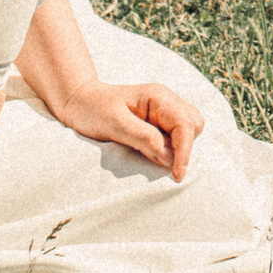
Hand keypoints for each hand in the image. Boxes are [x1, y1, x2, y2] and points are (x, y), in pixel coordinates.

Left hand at [52, 81, 203, 181]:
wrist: (78, 102)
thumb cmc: (92, 109)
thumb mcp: (114, 124)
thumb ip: (142, 137)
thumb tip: (169, 158)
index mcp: (158, 96)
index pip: (185, 124)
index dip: (184, 151)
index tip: (177, 175)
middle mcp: (166, 101)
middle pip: (194, 125)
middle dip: (186, 147)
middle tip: (167, 167)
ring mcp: (164, 111)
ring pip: (190, 131)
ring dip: (180, 148)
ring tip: (158, 160)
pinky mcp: (159, 123)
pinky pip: (176, 137)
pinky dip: (172, 149)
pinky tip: (155, 155)